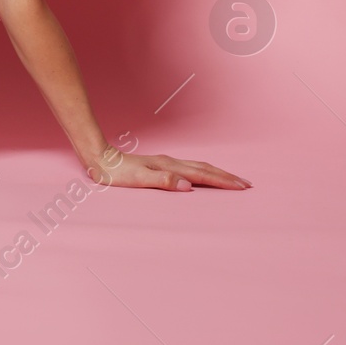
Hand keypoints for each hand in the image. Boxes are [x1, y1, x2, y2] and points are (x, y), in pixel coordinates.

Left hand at [86, 149, 250, 191]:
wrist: (99, 158)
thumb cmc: (115, 173)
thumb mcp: (138, 180)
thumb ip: (164, 181)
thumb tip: (189, 186)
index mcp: (169, 166)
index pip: (203, 174)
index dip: (223, 181)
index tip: (242, 187)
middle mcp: (170, 162)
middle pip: (205, 168)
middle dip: (226, 176)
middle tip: (246, 184)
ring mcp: (166, 162)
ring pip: (198, 167)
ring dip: (217, 173)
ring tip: (231, 180)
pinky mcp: (160, 165)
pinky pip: (189, 168)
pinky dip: (203, 172)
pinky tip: (202, 176)